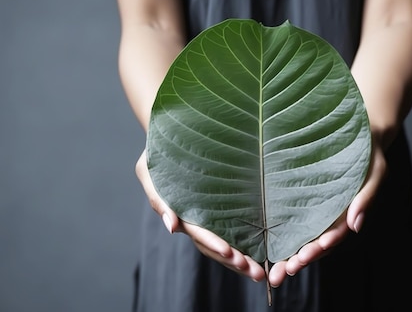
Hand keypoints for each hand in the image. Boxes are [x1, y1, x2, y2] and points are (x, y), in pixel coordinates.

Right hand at [135, 150, 266, 281]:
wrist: (170, 139)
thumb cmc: (157, 153)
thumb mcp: (148, 171)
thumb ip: (159, 199)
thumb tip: (172, 227)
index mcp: (180, 213)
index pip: (199, 234)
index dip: (214, 244)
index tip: (230, 253)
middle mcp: (195, 220)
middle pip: (215, 247)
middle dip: (234, 261)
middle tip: (256, 273)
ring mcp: (208, 217)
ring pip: (226, 245)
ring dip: (242, 261)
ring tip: (260, 272)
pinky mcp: (221, 209)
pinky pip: (234, 231)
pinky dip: (246, 245)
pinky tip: (262, 255)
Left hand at [267, 139, 387, 286]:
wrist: (362, 135)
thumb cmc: (369, 153)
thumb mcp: (375, 171)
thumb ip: (366, 198)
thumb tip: (355, 226)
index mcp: (349, 213)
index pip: (335, 234)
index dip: (323, 245)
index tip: (308, 254)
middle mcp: (332, 216)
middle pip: (317, 243)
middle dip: (302, 259)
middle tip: (284, 271)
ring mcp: (319, 210)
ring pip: (304, 237)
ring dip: (291, 255)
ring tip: (275, 270)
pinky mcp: (306, 200)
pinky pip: (294, 221)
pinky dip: (285, 236)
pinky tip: (269, 247)